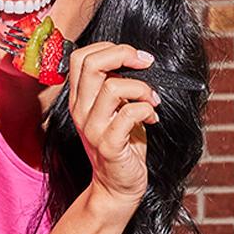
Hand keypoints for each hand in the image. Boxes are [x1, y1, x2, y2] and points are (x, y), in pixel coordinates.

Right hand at [66, 42, 157, 213]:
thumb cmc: (122, 144)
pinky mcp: (109, 145)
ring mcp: (93, 129)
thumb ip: (114, 85)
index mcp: (80, 99)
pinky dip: (147, 110)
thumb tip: (133, 59)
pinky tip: (153, 118)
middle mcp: (81, 111)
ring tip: (152, 99)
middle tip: (145, 63)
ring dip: (142, 88)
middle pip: (92, 64)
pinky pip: (129, 113)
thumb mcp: (113, 109)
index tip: (133, 57)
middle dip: (124, 55)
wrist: (118, 186)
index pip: (81, 57)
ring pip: (112, 86)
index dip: (109, 47)